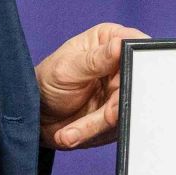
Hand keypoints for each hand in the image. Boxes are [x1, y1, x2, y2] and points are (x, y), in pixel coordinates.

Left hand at [35, 22, 146, 149]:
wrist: (37, 115)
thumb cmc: (47, 81)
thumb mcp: (67, 67)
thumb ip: (96, 59)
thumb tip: (121, 45)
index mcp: (110, 40)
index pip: (137, 47)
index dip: (138, 63)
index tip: (127, 80)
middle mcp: (120, 65)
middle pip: (136, 83)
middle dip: (117, 103)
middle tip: (104, 116)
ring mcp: (121, 92)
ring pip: (125, 109)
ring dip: (96, 124)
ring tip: (70, 132)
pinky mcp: (119, 116)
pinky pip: (115, 127)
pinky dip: (91, 134)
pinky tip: (69, 134)